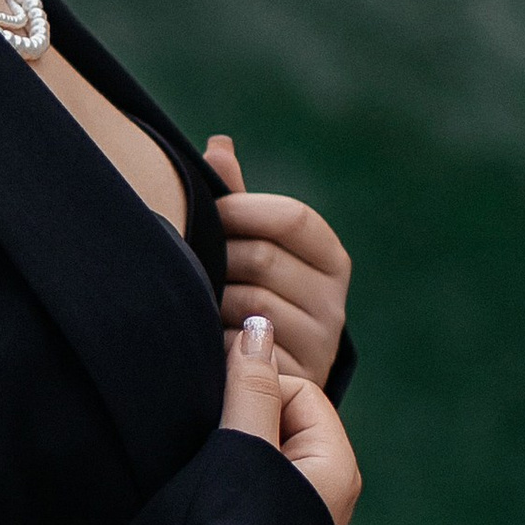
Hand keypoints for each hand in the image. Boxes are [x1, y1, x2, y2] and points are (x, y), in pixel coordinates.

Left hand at [204, 134, 351, 388]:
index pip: (293, 218)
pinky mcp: (295, 379)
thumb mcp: (251, 248)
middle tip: (190, 261)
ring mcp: (319, 343)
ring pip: (249, 302)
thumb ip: (238, 201)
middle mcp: (334, 301)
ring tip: (194, 299)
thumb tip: (219, 144)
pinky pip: (240, 348)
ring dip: (211, 299)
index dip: (242, 209)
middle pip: (263, 258)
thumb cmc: (251, 296)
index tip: (209, 211)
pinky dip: (213, 340)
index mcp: (330, 259)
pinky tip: (202, 337)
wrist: (270, 380)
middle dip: (219, 256)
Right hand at [217, 315, 361, 524]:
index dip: (251, 389)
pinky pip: (256, 486)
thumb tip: (261, 325)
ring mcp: (300, 521)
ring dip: (232, 453)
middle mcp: (328, 494)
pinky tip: (209, 507)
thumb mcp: (238, 453)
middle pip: (281, 419)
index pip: (295, 389)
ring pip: (265, 454)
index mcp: (334, 468)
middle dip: (242, 420)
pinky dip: (231, 482)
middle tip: (209, 453)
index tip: (216, 416)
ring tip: (208, 485)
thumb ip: (249, 389)